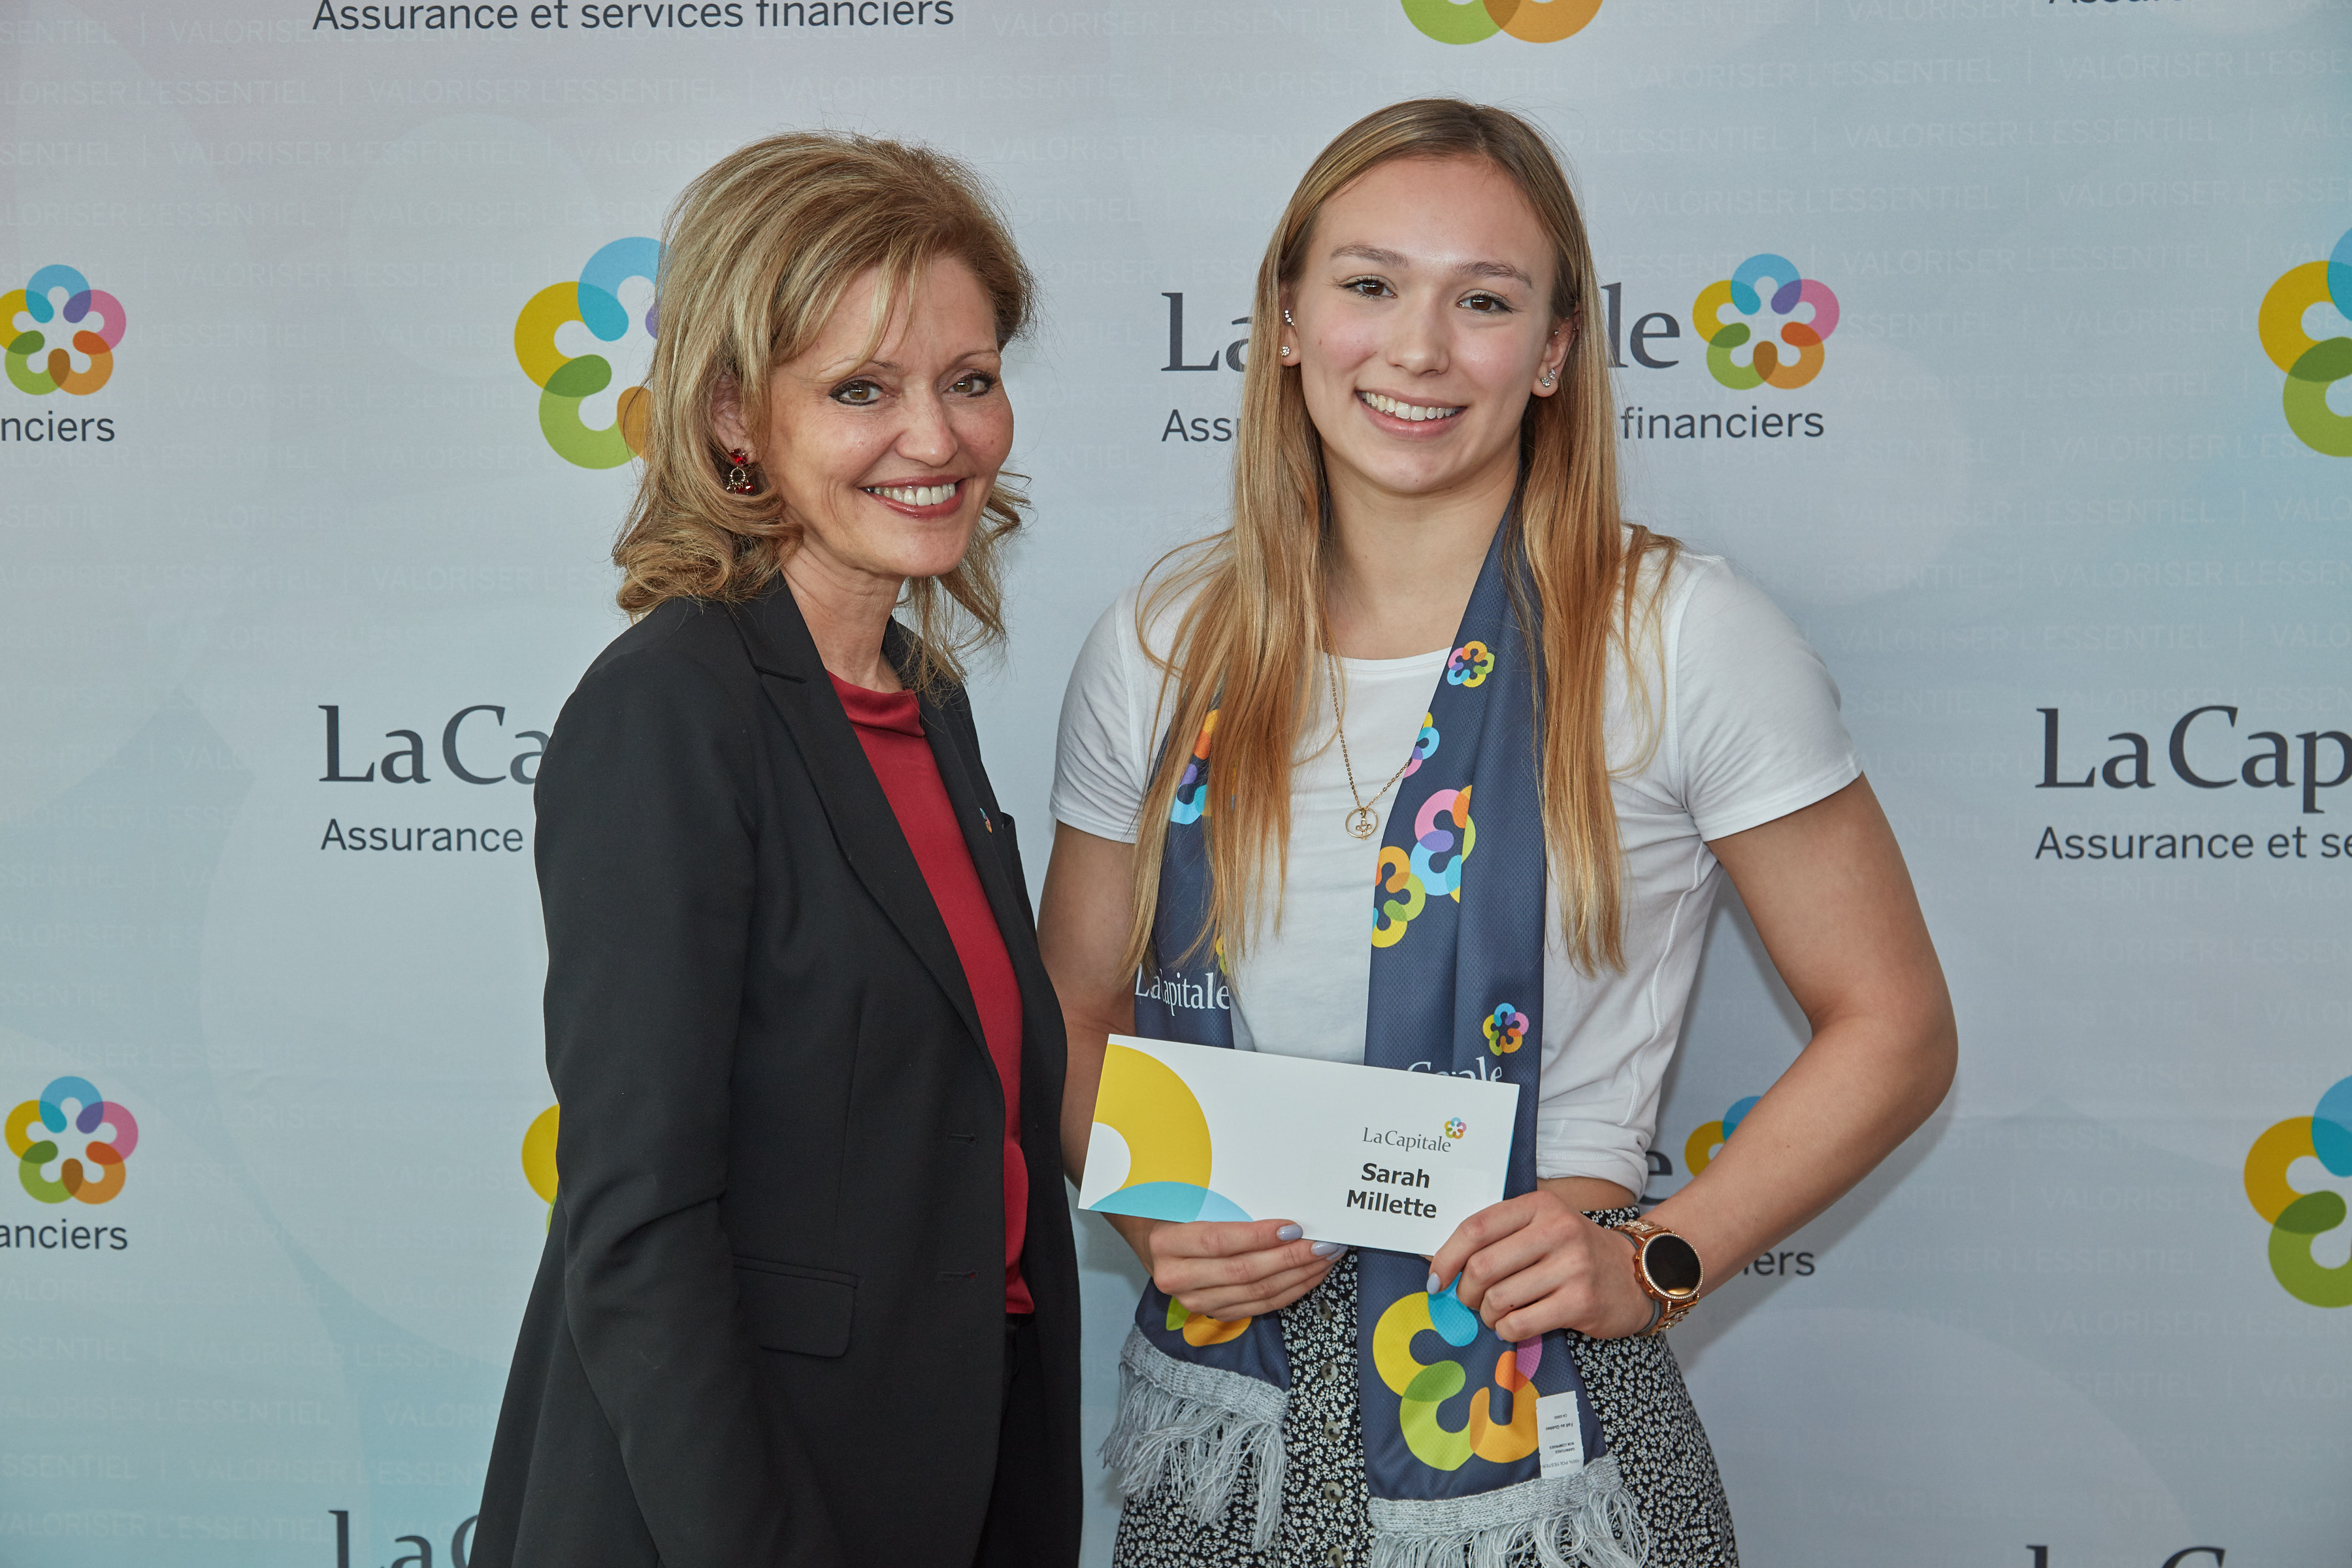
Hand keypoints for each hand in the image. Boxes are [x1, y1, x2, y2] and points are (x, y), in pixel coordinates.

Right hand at [1131, 1217, 1342, 1320]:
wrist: (1152, 1239)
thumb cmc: (1177, 1212)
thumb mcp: (1188, 1198)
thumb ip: (1224, 1203)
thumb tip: (1279, 1199)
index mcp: (1166, 1243)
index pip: (1220, 1242)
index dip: (1259, 1237)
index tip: (1293, 1226)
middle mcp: (1176, 1278)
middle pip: (1243, 1272)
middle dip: (1290, 1258)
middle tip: (1322, 1243)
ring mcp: (1195, 1301)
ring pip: (1256, 1293)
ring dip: (1297, 1276)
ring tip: (1323, 1257)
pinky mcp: (1214, 1313)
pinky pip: (1260, 1306)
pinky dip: (1290, 1291)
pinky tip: (1309, 1275)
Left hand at [1426, 1191, 1655, 1341]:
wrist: (1637, 1273)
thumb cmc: (1574, 1251)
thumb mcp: (1541, 1226)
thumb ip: (1499, 1236)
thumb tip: (1440, 1265)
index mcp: (1539, 1206)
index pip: (1476, 1228)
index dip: (1446, 1257)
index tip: (1435, 1279)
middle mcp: (1556, 1230)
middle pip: (1482, 1266)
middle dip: (1464, 1291)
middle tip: (1467, 1301)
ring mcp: (1572, 1267)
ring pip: (1499, 1298)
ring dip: (1486, 1314)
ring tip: (1494, 1314)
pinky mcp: (1581, 1302)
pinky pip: (1521, 1324)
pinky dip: (1506, 1330)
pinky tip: (1512, 1326)